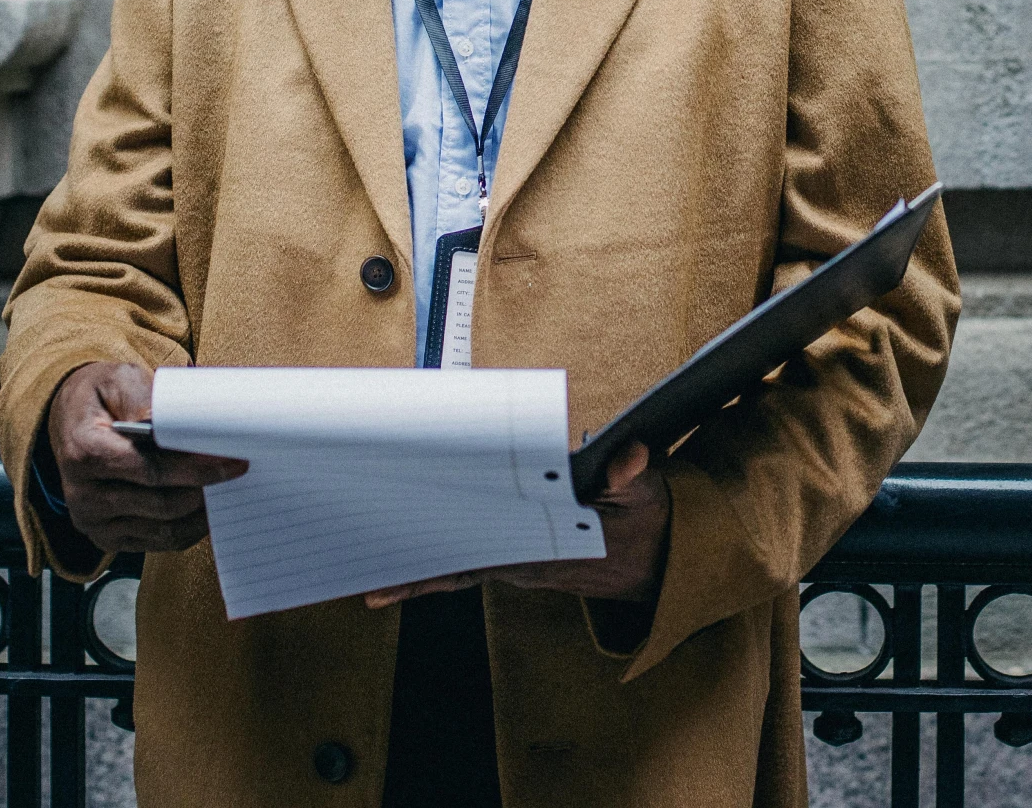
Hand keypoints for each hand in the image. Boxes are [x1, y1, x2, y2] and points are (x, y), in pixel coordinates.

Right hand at [46, 362, 247, 554]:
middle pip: (162, 504)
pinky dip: (190, 527)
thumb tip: (165, 421)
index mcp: (84, 452)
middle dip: (207, 489)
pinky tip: (210, 507)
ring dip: (203, 512)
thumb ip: (143, 399)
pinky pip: (158, 542)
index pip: (150, 470)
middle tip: (241, 472)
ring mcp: (94, 521)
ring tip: (232, 490)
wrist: (71, 420)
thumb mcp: (118, 380)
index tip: (234, 461)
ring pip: (163, 529)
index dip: (196, 468)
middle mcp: (83, 494)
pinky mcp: (107, 537)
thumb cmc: (102, 397)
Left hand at [364, 441, 671, 609]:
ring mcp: (523, 566)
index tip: (406, 558)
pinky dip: (440, 566)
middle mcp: (528, 565)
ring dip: (421, 568)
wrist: (663, 562)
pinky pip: (473, 565)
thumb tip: (624, 460)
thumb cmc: (647, 520)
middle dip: (415, 568)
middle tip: (367, 568)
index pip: (486, 552)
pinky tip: (405, 567)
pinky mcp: (523, 561)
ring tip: (369, 572)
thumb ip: (630, 475)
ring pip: (463, 567)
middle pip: (461, 565)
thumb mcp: (647, 493)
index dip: (443, 561)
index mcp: (549, 550)